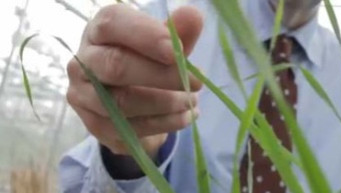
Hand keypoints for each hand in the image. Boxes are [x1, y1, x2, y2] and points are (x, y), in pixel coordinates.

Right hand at [66, 4, 202, 156]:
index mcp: (100, 31)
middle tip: (196, 83)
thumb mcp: (165, 46)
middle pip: (116, 65)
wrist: (131, 104)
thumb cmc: (147, 63)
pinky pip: (128, 128)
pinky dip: (163, 124)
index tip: (176, 50)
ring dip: (165, 103)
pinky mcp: (93, 125)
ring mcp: (83, 95)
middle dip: (161, 75)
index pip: (112, 23)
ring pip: (122, 102)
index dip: (145, 35)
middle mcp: (83, 61)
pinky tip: (184, 117)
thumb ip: (178, 32)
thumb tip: (194, 16)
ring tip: (192, 101)